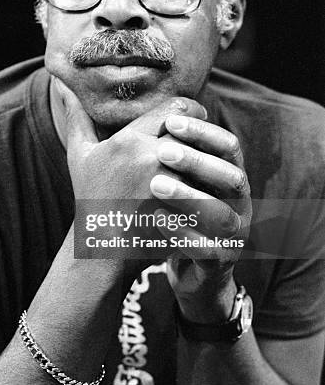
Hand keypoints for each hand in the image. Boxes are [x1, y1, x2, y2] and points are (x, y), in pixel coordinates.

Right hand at [56, 80, 206, 201]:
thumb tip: (62, 86)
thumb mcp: (80, 156)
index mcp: (129, 139)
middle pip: (195, 132)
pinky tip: (211, 187)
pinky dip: (213, 185)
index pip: (178, 109)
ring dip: (211, 159)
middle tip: (206, 141)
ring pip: (207, 159)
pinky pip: (209, 187)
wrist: (101, 250)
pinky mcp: (181, 209)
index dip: (193, 111)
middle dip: (203, 135)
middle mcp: (150, 157)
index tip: (196, 118)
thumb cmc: (91, 199)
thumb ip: (77, 118)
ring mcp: (168, 185)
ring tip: (211, 164)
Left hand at [150, 115, 251, 321]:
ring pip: (222, 214)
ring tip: (155, 186)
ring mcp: (234, 235)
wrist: (195, 272)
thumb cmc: (182, 215)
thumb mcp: (180, 180)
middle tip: (162, 151)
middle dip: (198, 160)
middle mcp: (239, 203)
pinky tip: (158, 221)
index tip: (171, 121)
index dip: (204, 131)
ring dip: (190, 197)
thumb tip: (144, 112)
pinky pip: (208, 250)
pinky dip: (183, 235)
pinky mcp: (220, 262)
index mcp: (229, 177)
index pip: (227, 145)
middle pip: (230, 174)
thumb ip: (167, 150)